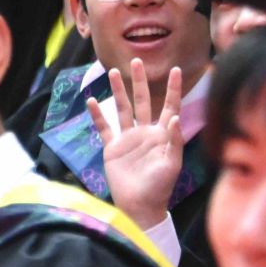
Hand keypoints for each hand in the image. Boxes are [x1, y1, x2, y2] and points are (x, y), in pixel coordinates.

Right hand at [90, 59, 184, 230]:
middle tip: (136, 61)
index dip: (172, 88)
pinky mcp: (112, 148)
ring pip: (122, 109)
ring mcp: (127, 139)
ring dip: (118, 91)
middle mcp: (145, 132)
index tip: (173, 69)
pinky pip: (104, 127)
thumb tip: (173, 118)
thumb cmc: (160, 187)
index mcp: (163, 134)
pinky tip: (92, 101)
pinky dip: (98, 115)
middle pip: (143, 100)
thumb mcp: (171, 164)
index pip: (169, 105)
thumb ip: (173, 140)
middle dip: (140, 81)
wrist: (139, 205)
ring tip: (112, 73)